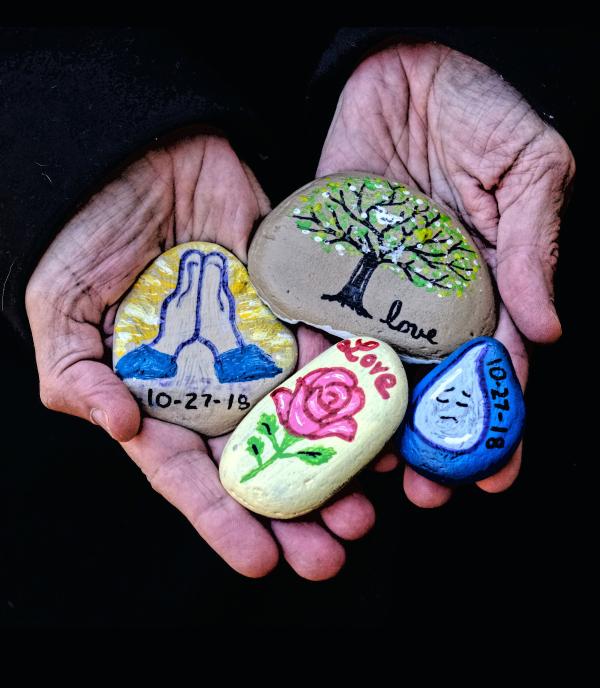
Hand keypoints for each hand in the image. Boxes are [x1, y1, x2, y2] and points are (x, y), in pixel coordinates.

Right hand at [26, 133, 377, 579]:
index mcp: (161, 395)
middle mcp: (217, 381)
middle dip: (295, 509)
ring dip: (338, 461)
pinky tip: (383, 419)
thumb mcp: (61, 305)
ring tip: (368, 502)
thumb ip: (75, 372)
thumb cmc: (89, 231)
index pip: (192, 472)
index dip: (223, 518)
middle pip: (261, 459)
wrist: (142, 154)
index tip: (258, 560)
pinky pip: (328, 346)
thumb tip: (122, 429)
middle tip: (334, 548)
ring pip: (305, 416)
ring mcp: (260, 345)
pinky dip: (354, 381)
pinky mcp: (292, 304)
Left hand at [317, 42, 574, 504]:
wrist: (405, 67)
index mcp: (484, 291)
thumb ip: (536, 246)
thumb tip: (547, 329)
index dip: (495, 425)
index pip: (493, 372)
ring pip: (370, 372)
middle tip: (423, 491)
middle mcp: (426, 304)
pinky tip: (313, 405)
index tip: (492, 474)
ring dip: (368, 424)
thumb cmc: (480, 112)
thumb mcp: (529, 170)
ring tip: (365, 471)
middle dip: (427, 443)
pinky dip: (316, 364)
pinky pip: (320, 322)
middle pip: (427, 389)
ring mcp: (374, 291)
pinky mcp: (327, 268)